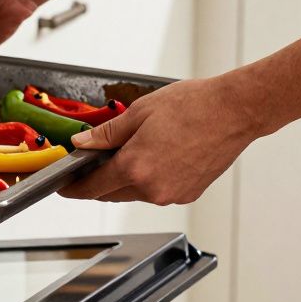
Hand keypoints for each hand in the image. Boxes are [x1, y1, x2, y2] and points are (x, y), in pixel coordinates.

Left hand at [58, 76, 264, 204]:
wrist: (236, 111)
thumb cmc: (194, 106)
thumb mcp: (140, 112)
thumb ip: (106, 134)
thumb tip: (82, 144)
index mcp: (135, 167)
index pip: (92, 187)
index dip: (74, 188)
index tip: (64, 187)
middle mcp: (152, 188)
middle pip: (112, 193)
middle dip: (98, 181)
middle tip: (92, 163)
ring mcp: (172, 195)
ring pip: (135, 193)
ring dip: (126, 178)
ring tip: (134, 150)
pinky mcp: (188, 194)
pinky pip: (157, 192)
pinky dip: (149, 179)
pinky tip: (157, 157)